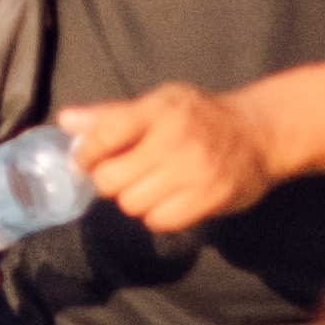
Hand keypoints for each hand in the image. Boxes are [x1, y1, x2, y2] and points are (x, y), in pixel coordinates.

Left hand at [64, 80, 276, 235]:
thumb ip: (112, 115)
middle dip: (109, 181)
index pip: (106, 133)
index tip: (85, 160)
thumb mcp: (159, 103)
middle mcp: (175, 139)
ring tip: (151, 184)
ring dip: (134, 199)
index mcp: (160, 109)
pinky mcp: (208, 199)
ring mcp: (194, 171)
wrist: (259, 134)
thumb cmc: (200, 116)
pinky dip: (157, 215)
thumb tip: (65, 121)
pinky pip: (159, 221)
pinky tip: (169, 198)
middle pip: (112, 179)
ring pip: (132, 204)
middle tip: (123, 174)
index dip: (86, 153)